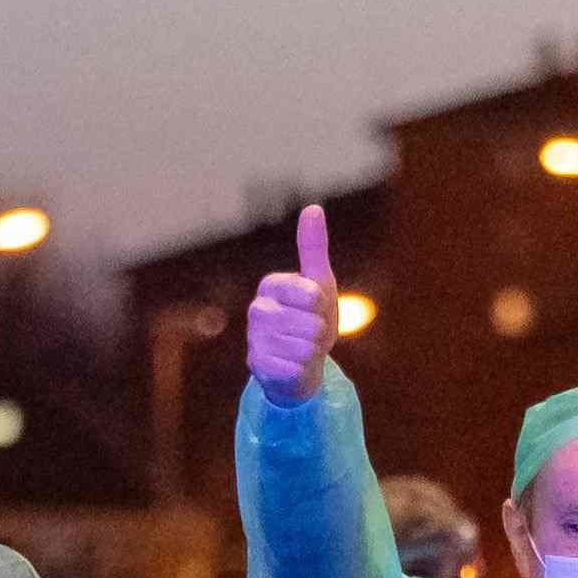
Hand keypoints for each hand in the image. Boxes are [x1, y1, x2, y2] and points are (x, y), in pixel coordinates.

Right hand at [241, 205, 343, 400]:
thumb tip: (313, 208)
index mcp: (271, 284)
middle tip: (311, 333)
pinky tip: (294, 365)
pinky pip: (295, 368)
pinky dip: (303, 369)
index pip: (311, 294)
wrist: (300, 363)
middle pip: (311, 324)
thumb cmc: (311, 318)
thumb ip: (313, 248)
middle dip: (321, 333)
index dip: (324, 307)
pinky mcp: (256, 365)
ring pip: (304, 347)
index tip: (316, 309)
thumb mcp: (319, 282)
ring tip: (304, 349)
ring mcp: (254, 338)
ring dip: (312, 352)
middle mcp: (257, 309)